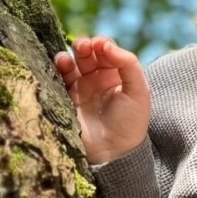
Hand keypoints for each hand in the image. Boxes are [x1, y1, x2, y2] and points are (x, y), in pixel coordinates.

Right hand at [54, 35, 150, 163]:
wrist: (111, 153)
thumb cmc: (129, 123)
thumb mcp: (139, 92)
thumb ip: (128, 64)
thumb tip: (106, 45)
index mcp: (117, 76)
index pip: (107, 51)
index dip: (102, 44)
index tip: (100, 45)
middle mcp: (98, 80)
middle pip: (88, 54)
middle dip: (84, 46)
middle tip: (83, 47)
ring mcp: (81, 89)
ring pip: (72, 63)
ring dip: (69, 55)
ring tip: (67, 57)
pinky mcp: (66, 98)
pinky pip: (60, 78)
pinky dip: (58, 67)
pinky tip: (60, 63)